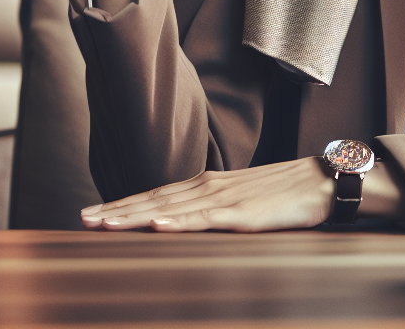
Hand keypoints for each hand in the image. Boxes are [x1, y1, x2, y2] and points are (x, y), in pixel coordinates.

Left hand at [79, 156, 404, 231]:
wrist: (323, 180)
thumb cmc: (284, 194)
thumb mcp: (240, 201)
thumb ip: (212, 209)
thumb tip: (183, 222)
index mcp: (206, 185)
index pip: (155, 195)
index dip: (121, 204)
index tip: (90, 213)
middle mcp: (208, 187)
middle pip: (153, 200)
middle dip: (116, 211)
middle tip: (81, 219)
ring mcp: (224, 199)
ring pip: (171, 209)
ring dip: (135, 215)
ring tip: (105, 223)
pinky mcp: (244, 214)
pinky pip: (206, 219)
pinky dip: (179, 221)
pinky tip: (158, 224)